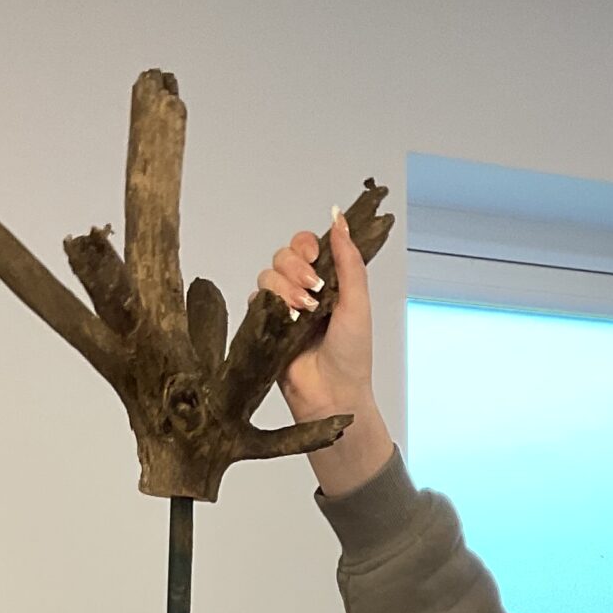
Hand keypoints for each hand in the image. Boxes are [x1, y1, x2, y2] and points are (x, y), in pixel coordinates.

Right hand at [255, 211, 392, 496]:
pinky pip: (254, 301)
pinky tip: (285, 322)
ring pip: (267, 276)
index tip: (315, 258)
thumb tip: (338, 219)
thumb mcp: (357, 302)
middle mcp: (303, 290)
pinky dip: (267, 306)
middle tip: (312, 292)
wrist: (332, 394)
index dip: (305, 246)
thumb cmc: (352, 354)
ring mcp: (282, 308)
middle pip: (283, 256)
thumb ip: (349, 260)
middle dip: (295, 269)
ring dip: (284, 290)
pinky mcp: (265, 327)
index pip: (306, 245)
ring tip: (303, 313)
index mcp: (327, 280)